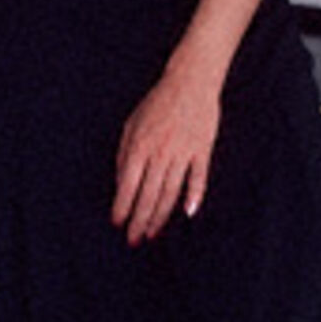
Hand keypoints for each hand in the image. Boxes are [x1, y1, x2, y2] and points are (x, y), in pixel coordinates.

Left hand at [112, 61, 221, 245]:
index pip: (128, 185)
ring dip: (161, 215)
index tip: (117, 224)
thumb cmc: (157, 103)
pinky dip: (194, 195)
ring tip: (153, 233)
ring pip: (171, 191)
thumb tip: (120, 183)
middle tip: (133, 239)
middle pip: (149, 194)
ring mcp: (183, 151)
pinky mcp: (203, 149)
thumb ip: (125, 154)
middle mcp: (160, 152)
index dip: (122, 207)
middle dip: (139, 220)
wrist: (190, 82)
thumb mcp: (132, 124)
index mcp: (140, 145)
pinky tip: (188, 213)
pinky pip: (199, 177)